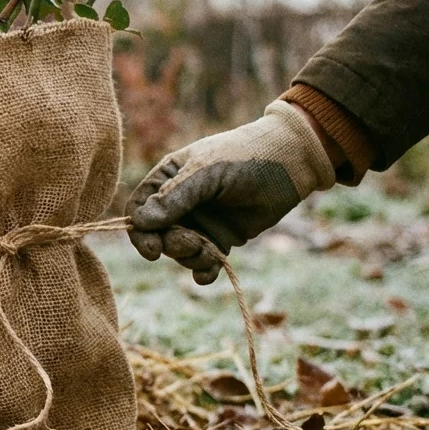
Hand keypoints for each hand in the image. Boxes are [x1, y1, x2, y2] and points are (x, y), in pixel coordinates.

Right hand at [125, 100, 337, 283]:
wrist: (290, 164)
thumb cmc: (244, 158)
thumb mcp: (206, 172)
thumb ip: (174, 196)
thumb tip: (139, 222)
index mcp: (168, 180)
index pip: (138, 209)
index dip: (140, 231)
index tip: (152, 249)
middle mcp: (179, 204)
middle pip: (157, 236)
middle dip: (171, 246)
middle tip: (192, 243)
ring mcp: (200, 223)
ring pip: (179, 252)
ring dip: (190, 258)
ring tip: (210, 252)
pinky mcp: (221, 239)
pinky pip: (202, 262)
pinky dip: (203, 271)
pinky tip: (210, 272)